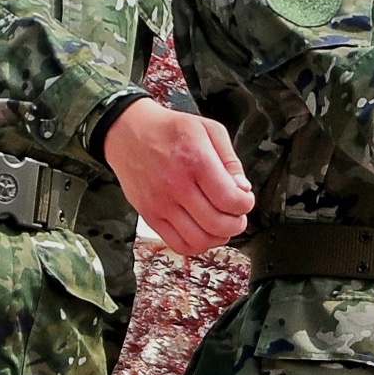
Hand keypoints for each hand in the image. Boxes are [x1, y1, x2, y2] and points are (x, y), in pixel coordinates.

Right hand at [105, 98, 251, 254]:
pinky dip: (196, 245)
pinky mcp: (149, 215)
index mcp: (195, 161)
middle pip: (217, 224)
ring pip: (199, 240)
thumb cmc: (167, 130)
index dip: (245, 204)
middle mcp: (176, 186)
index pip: (230, 200)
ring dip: (218, 238)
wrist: (128, 132)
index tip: (245, 200)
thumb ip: (230, 160)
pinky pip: (177, 244)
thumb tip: (243, 188)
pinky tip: (202, 232)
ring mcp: (161, 204)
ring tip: (221, 225)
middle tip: (237, 215)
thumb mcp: (208, 129)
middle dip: (237, 224)